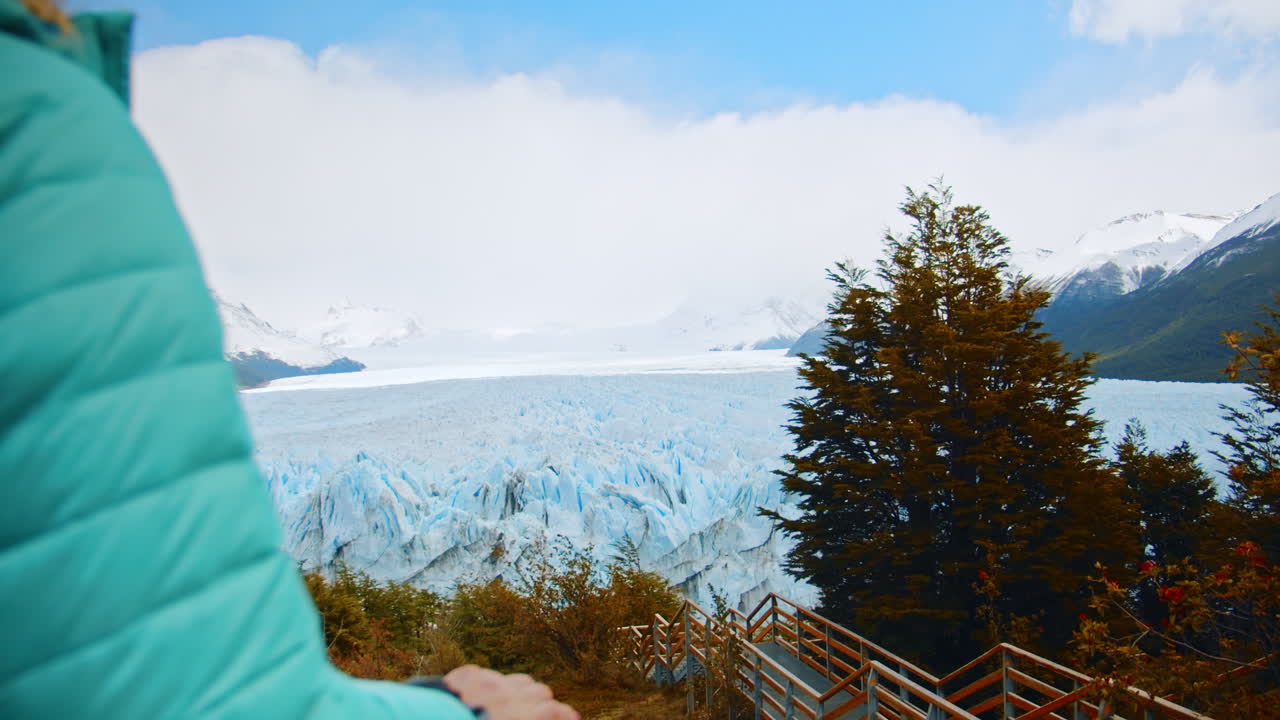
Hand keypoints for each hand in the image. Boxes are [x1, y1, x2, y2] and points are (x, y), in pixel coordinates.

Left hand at [444, 665, 579, 719]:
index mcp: (524, 717)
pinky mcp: (468, 676)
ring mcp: (490, 682)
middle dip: (541, 703)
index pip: (556, 711)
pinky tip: (480, 697)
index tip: (569, 718)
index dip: (564, 715)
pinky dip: (488, 685)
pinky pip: (486, 675)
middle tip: (536, 714)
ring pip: (519, 680)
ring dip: (519, 691)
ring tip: (513, 704)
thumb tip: (553, 716)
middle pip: (541, 692)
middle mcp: (511, 696)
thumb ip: (536, 719)